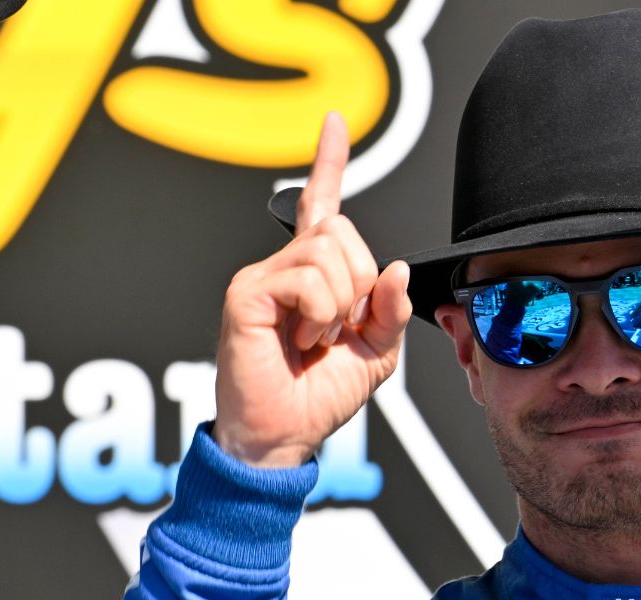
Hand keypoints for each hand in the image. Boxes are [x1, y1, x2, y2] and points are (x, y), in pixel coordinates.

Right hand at [213, 112, 412, 466]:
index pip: (323, 206)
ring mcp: (261, 276)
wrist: (285, 435)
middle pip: (343, 231)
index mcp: (315, 274)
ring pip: (329, 252)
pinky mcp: (245, 292)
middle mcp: (285, 266)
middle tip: (338, 328)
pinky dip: (319, 315)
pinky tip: (300, 341)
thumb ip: (390, 309)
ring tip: (314, 339)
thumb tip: (395, 268)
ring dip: (339, 306)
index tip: (335, 123)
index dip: (330, 163)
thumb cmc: (321, 394)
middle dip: (360, 283)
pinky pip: (306, 280)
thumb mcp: (376, 352)